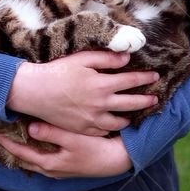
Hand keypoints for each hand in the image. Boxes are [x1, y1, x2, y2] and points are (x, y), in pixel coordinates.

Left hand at [0, 122, 132, 177]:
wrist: (117, 161)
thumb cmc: (96, 149)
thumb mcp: (73, 139)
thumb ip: (51, 133)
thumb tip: (30, 128)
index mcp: (49, 163)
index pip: (20, 153)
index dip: (6, 142)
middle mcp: (51, 170)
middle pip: (24, 159)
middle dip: (11, 147)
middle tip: (0, 133)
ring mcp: (58, 170)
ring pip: (33, 160)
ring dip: (23, 149)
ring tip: (14, 136)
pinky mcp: (66, 167)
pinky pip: (43, 159)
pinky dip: (35, 150)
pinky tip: (36, 141)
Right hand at [6, 51, 158, 135]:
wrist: (34, 92)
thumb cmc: (57, 71)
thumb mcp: (82, 58)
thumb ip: (106, 58)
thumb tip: (127, 58)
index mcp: (102, 84)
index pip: (131, 80)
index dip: (145, 78)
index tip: (155, 76)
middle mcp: (101, 104)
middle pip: (131, 103)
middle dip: (145, 100)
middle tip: (154, 99)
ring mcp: (92, 119)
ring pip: (119, 122)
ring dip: (130, 118)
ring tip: (134, 116)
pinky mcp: (82, 129)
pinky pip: (102, 132)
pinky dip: (110, 129)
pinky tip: (112, 126)